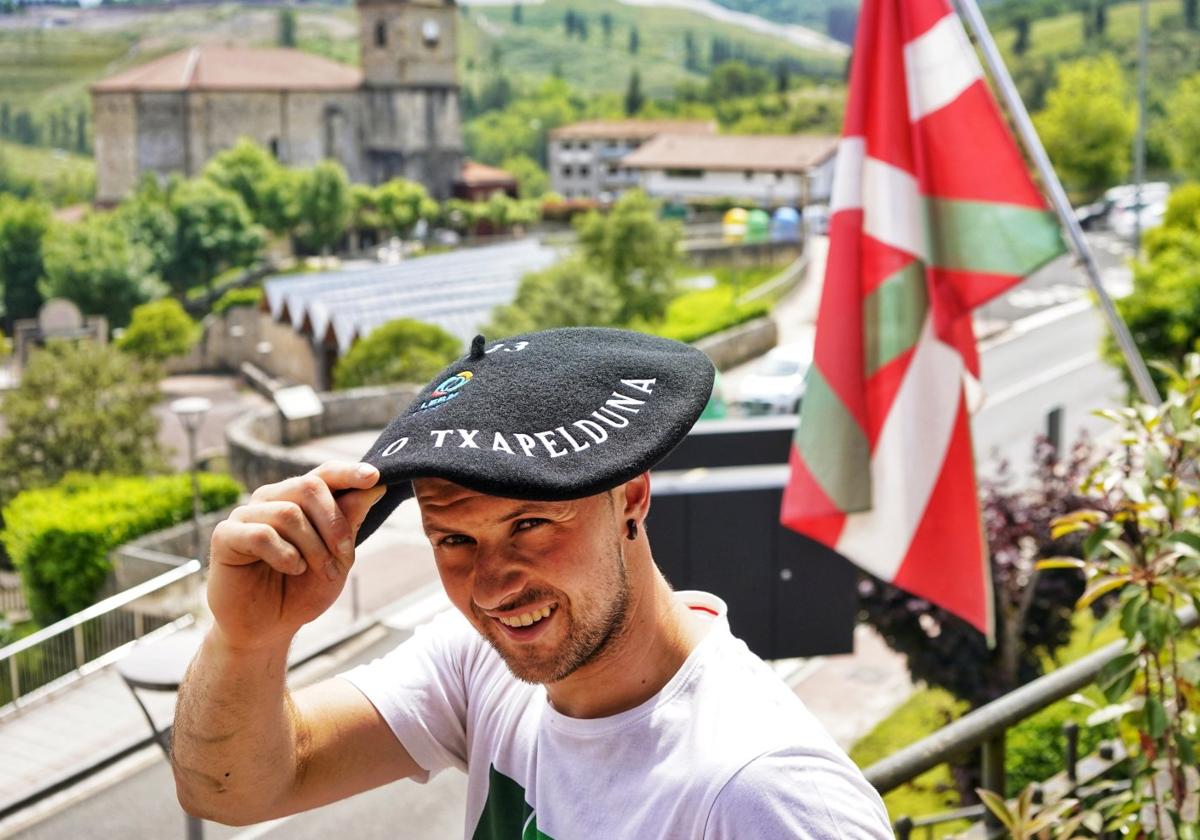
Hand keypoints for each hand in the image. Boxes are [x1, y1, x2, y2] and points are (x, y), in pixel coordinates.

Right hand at [207, 461, 387, 650]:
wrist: (270, 628)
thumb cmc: (303, 590)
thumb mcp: (338, 557)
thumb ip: (350, 521)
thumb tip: (374, 486)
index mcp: (300, 500)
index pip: (324, 473)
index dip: (348, 472)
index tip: (374, 477)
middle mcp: (272, 499)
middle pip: (309, 486)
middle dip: (334, 523)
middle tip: (344, 556)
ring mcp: (247, 514)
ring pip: (289, 513)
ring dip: (314, 547)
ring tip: (319, 571)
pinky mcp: (226, 535)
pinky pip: (261, 534)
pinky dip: (285, 555)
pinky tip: (292, 569)